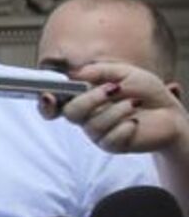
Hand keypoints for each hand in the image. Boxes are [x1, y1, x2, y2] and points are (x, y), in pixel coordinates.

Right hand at [39, 62, 188, 155]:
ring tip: (134, 103)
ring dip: (117, 111)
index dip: (45, 103)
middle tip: (114, 89)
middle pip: (71, 113)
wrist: (170, 111)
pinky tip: (135, 122)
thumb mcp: (124, 72)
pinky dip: (124, 127)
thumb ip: (97, 71)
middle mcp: (86, 116)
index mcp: (83, 98)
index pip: (54, 104)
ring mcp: (97, 132)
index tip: (47, 96)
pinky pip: (109, 140)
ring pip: (93, 125)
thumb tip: (74, 74)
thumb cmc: (146, 91)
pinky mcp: (112, 145)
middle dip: (91, 99)